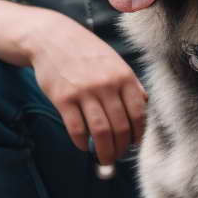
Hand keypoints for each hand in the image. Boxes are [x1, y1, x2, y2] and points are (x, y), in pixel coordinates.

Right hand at [28, 22, 146, 167]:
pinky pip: (76, 129)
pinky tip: (84, 147)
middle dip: (120, 148)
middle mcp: (106, 85)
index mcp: (123, 77)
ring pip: (100, 132)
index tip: (134, 144)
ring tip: (104, 159)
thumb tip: (145, 108)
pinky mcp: (63, 98)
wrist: (52, 38)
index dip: (138, 134)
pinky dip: (82, 143)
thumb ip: (131, 84)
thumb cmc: (87, 53)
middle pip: (120, 127)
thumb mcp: (115, 62)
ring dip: (104, 152)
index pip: (138, 114)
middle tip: (118, 156)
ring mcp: (83, 92)